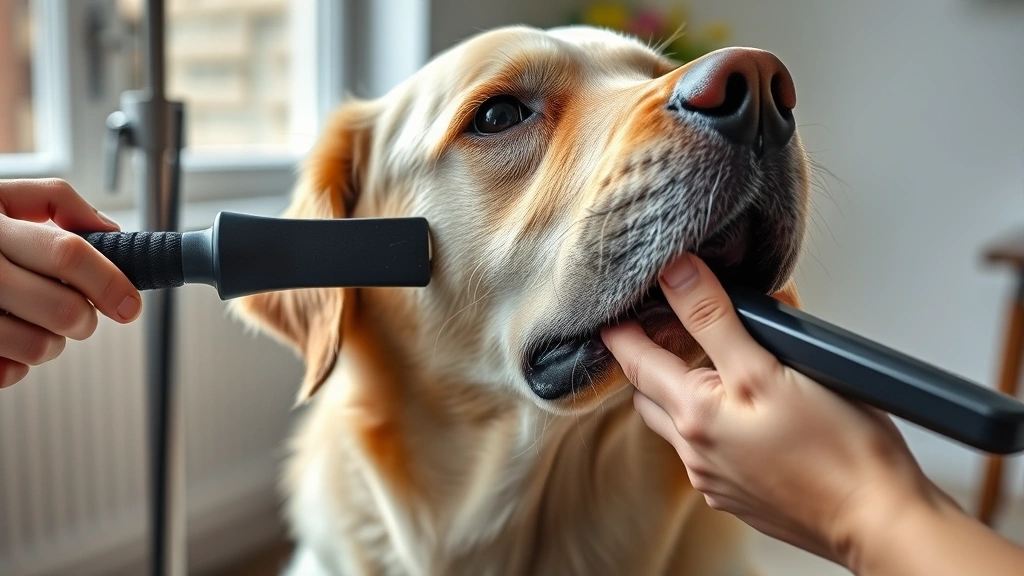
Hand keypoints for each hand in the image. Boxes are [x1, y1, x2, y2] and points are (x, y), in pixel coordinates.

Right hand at [0, 179, 141, 387]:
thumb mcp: (4, 198)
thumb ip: (57, 201)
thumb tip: (110, 233)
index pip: (68, 255)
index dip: (110, 281)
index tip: (131, 304)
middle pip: (64, 309)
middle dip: (87, 319)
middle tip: (81, 314)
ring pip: (40, 347)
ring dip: (53, 342)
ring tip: (35, 322)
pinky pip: (7, 372)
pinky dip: (17, 364)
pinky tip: (6, 340)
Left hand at [601, 254, 949, 567]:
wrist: (880, 520)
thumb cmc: (841, 450)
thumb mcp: (768, 369)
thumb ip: (714, 320)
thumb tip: (676, 275)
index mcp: (694, 415)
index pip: (634, 361)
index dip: (621, 330)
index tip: (615, 308)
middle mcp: (695, 452)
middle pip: (648, 396)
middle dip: (648, 362)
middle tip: (664, 329)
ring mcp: (715, 479)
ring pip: (677, 426)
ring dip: (681, 395)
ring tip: (711, 367)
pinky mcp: (739, 496)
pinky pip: (706, 453)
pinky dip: (712, 426)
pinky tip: (746, 414)